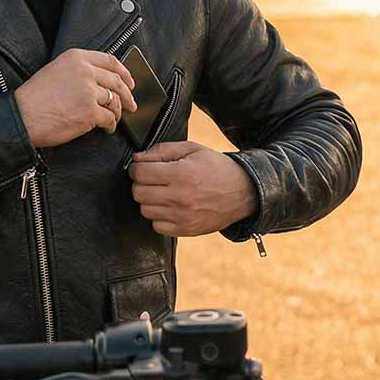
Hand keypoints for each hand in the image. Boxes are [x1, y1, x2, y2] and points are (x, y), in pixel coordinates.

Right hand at [15, 49, 137, 148]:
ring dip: (118, 112)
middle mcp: (84, 71)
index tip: (129, 80)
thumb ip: (77, 70)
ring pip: (115, 101)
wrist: (22, 116)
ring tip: (115, 118)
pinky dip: (111, 125)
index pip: (109, 60)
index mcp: (75, 58)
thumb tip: (99, 81)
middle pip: (116, 81)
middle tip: (131, 103)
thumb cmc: (33, 98)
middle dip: (127, 94)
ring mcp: (88, 92)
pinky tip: (107, 128)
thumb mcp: (55, 71)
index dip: (124, 71)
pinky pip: (109, 118)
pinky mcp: (90, 112)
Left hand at [129, 140, 258, 236]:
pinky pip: (157, 226)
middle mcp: (180, 197)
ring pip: (145, 210)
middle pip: (138, 193)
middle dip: (141, 183)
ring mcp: (183, 217)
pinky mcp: (186, 230)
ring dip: (149, 200)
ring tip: (163, 192)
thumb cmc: (215, 167)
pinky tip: (170, 207)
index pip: (140, 173)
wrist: (242, 192)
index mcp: (180, 174)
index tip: (142, 167)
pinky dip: (159, 217)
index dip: (137, 168)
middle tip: (152, 179)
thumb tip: (136, 159)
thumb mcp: (191, 149)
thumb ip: (161, 151)